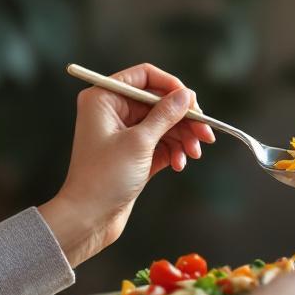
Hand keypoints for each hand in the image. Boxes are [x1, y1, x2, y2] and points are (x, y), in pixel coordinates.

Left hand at [39, 63, 214, 265]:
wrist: (89, 218)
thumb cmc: (104, 178)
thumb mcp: (140, 142)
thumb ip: (166, 115)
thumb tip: (187, 95)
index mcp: (105, 98)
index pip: (145, 76)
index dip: (172, 86)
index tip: (192, 104)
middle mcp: (113, 111)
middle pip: (159, 102)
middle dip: (183, 119)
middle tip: (205, 134)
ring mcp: (123, 133)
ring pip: (163, 124)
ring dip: (182, 138)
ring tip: (193, 155)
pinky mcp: (133, 153)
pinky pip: (161, 143)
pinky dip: (173, 151)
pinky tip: (178, 165)